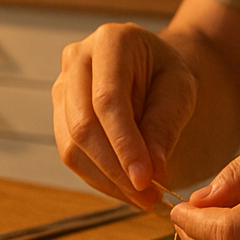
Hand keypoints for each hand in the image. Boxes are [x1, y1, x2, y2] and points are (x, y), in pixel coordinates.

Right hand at [52, 21, 196, 206]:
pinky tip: (125, 189)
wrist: (150, 67)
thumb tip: (151, 169)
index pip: (108, 101)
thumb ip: (165, 125)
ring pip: (71, 146)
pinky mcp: (59, 113)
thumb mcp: (180, 90)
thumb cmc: (166, 73)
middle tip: (147, 196)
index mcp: (110, 41)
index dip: (124, 144)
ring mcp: (62, 86)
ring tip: (141, 198)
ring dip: (106, 180)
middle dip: (114, 169)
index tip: (145, 179)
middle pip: (83, 125)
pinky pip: (71, 154)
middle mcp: (76, 59)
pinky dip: (99, 178)